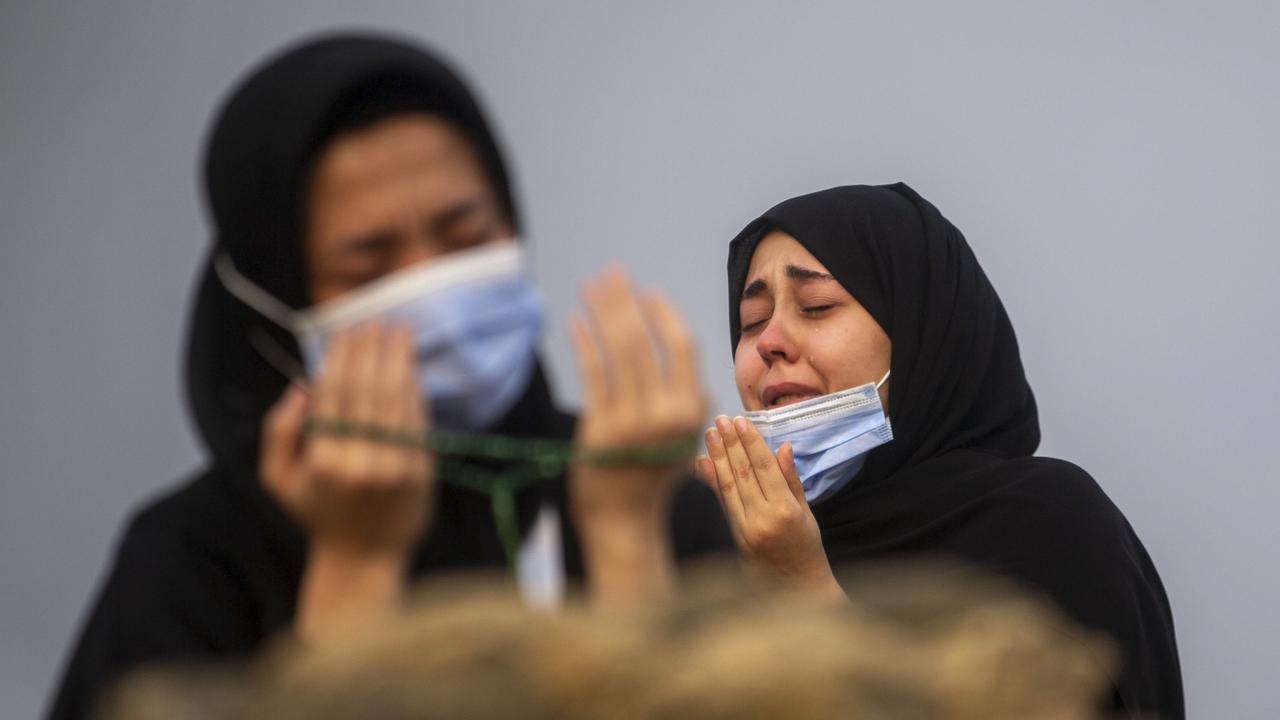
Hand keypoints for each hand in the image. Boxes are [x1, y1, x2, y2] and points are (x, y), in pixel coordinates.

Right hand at [260, 322, 435, 641]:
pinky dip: (416, 390)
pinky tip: (412, 368)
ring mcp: (397, 467)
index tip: (348, 330)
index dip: (343, 358)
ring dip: (400, 361)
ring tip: (401, 332)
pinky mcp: (423, 472)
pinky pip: (419, 420)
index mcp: (324, 461)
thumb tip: (302, 387)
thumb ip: (279, 431)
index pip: (335, 395)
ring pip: (399, 400)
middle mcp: (362, 461)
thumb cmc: (318, 513)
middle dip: (374, 350)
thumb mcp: (279, 479)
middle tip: (378, 320)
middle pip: (370, 390)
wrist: (364, 559)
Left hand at [567, 268, 706, 603]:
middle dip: (625, 301)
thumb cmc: (651, 475)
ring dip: (604, 311)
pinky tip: (576, 321)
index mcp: (692, 410)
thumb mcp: (682, 437)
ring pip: (618, 350)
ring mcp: (632, 420)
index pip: (682, 347)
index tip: (647, 294)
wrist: (624, 519)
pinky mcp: (601, 427)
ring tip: (593, 286)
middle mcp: (666, 412)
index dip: (663, 315)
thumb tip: (678, 357)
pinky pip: (593, 374)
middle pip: (644, 340)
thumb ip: (685, 401)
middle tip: (613, 272)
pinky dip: (584, 343)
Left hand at [696, 415, 843, 599]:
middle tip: (720, 421)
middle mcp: (763, 520)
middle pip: (743, 474)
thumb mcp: (807, 512)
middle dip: (730, 445)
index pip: (764, 468)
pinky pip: (720, 504)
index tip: (740, 422)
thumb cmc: (806, 547)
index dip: (751, 443)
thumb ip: (791, 480)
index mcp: (786, 511)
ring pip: (727, 487)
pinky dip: (710, 482)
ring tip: (710, 435)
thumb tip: (783, 447)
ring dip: (717, 458)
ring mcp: (744, 530)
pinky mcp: (732, 538)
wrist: (795, 587)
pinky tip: (701, 464)